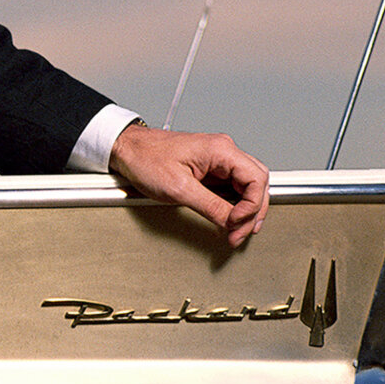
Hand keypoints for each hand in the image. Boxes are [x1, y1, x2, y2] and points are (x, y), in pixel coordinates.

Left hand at [108, 121, 269, 246]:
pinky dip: (235, 205)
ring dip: (246, 210)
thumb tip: (231, 222)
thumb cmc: (145, 158)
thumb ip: (210, 206)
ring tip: (236, 231)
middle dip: (253, 212)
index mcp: (220, 150)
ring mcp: (218, 160)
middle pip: (258, 183)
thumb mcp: (178, 188)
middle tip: (239, 233)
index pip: (256, 179)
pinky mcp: (210, 169)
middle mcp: (223, 151)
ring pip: (248, 186)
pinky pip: (233, 187)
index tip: (236, 222)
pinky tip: (229, 220)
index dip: (251, 206)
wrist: (126, 150)